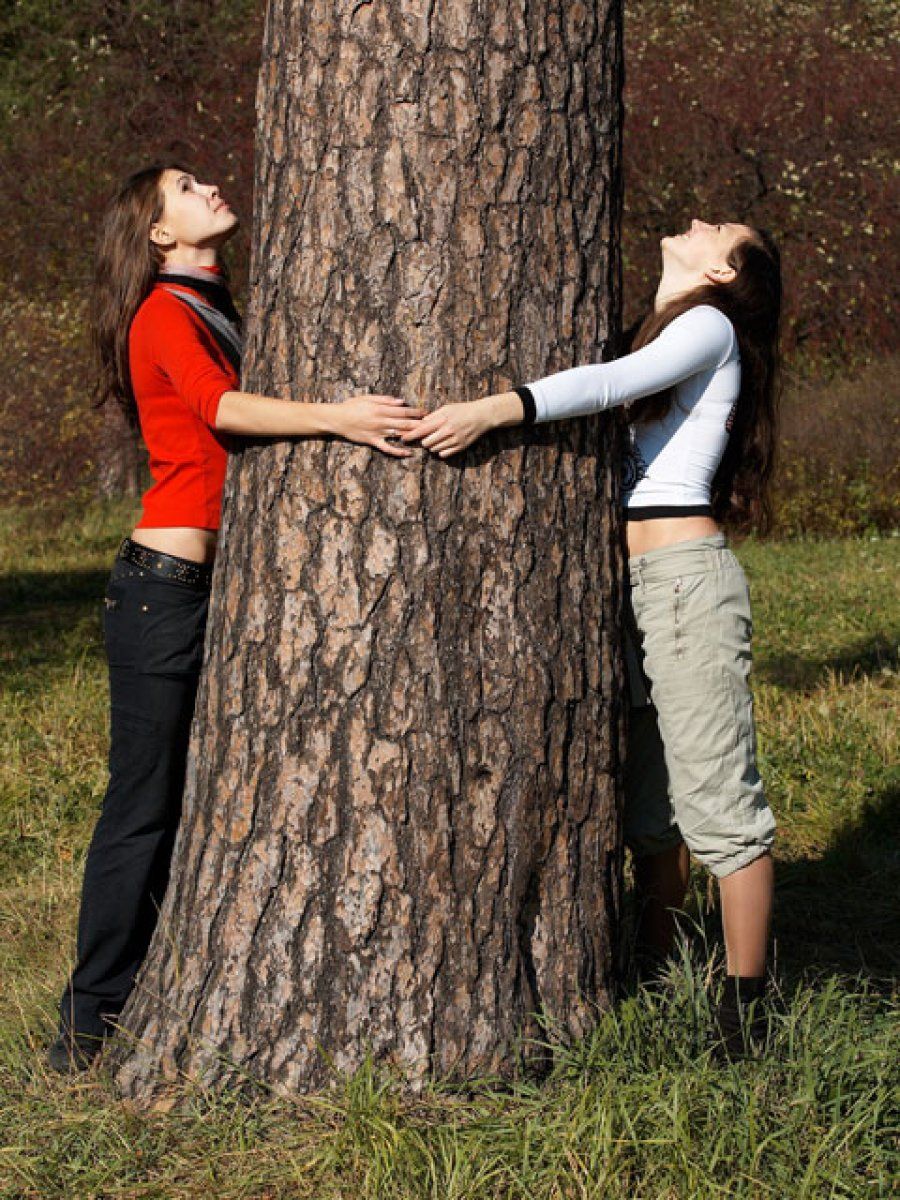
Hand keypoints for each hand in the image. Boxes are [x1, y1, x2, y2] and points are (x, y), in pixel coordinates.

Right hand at [334, 394, 424, 457]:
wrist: (337, 418)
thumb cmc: (352, 406)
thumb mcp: (368, 398)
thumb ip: (385, 400)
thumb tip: (401, 401)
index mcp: (381, 409)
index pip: (403, 410)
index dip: (416, 412)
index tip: (427, 413)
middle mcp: (382, 421)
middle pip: (405, 422)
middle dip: (419, 424)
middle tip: (432, 425)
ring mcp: (378, 432)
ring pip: (399, 434)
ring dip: (413, 436)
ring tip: (426, 438)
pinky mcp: (373, 441)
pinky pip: (387, 448)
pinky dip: (398, 451)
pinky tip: (408, 453)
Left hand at [400, 391, 522, 456]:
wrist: (482, 416)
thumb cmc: (462, 410)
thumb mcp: (447, 408)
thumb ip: (433, 416)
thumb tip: (419, 423)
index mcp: (442, 419)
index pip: (421, 430)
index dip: (410, 435)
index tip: (402, 438)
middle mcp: (447, 431)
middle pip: (426, 443)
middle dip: (423, 441)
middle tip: (425, 438)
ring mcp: (454, 440)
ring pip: (434, 449)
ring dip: (432, 446)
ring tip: (437, 439)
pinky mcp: (460, 447)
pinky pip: (444, 454)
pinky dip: (440, 451)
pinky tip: (443, 445)